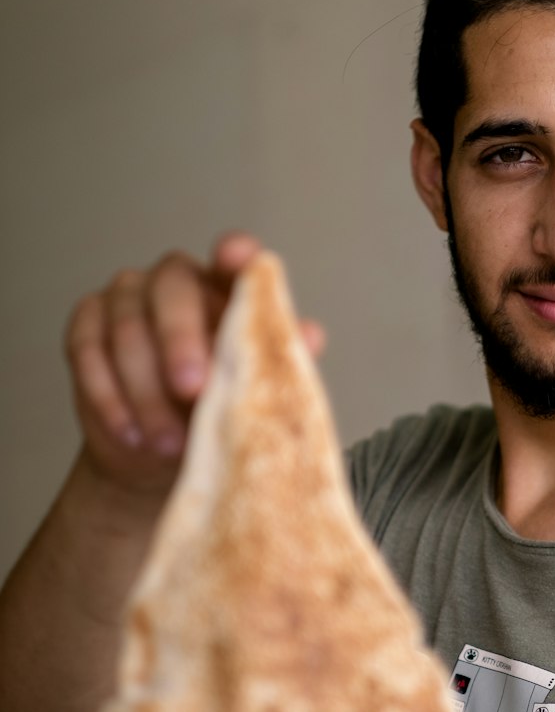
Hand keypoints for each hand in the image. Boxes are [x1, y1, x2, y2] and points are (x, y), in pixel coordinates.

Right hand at [63, 233, 324, 495]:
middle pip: (173, 290)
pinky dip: (109, 397)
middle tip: (193, 391)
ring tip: (168, 441)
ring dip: (146, 390)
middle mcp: (177, 281)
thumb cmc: (216, 415)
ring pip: (128, 327)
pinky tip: (131, 433)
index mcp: (226, 289)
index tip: (236, 258)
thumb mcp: (253, 396)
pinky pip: (87, 350)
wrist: (161, 456)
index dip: (235, 254)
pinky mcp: (88, 324)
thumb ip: (275, 361)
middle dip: (180, 341)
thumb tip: (309, 336)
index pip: (235, 257)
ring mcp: (127, 297)